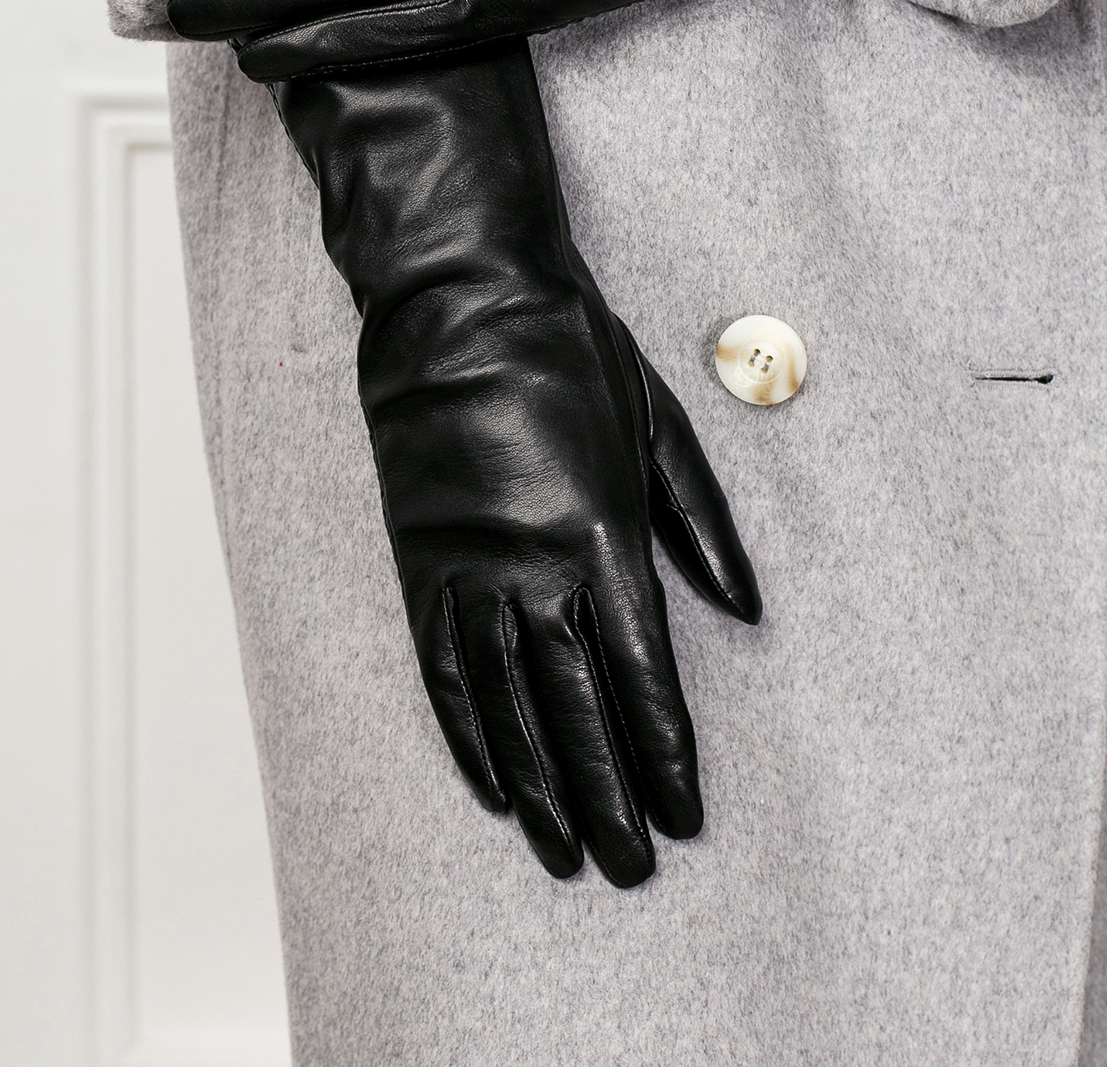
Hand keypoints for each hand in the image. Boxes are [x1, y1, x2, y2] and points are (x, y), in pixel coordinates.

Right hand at [270, 41, 759, 885]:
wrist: (458, 300)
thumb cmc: (571, 352)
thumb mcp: (662, 423)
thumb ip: (703, 525)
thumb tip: (748, 609)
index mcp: (602, 532)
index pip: (642, 673)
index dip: (665, 753)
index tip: (684, 815)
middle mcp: (534, 567)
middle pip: (576, 709)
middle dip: (608, 795)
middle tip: (631, 867)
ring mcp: (468, 569)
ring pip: (508, 706)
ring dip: (540, 786)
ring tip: (565, 853)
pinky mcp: (419, 560)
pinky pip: (443, 669)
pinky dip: (469, 736)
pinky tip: (492, 786)